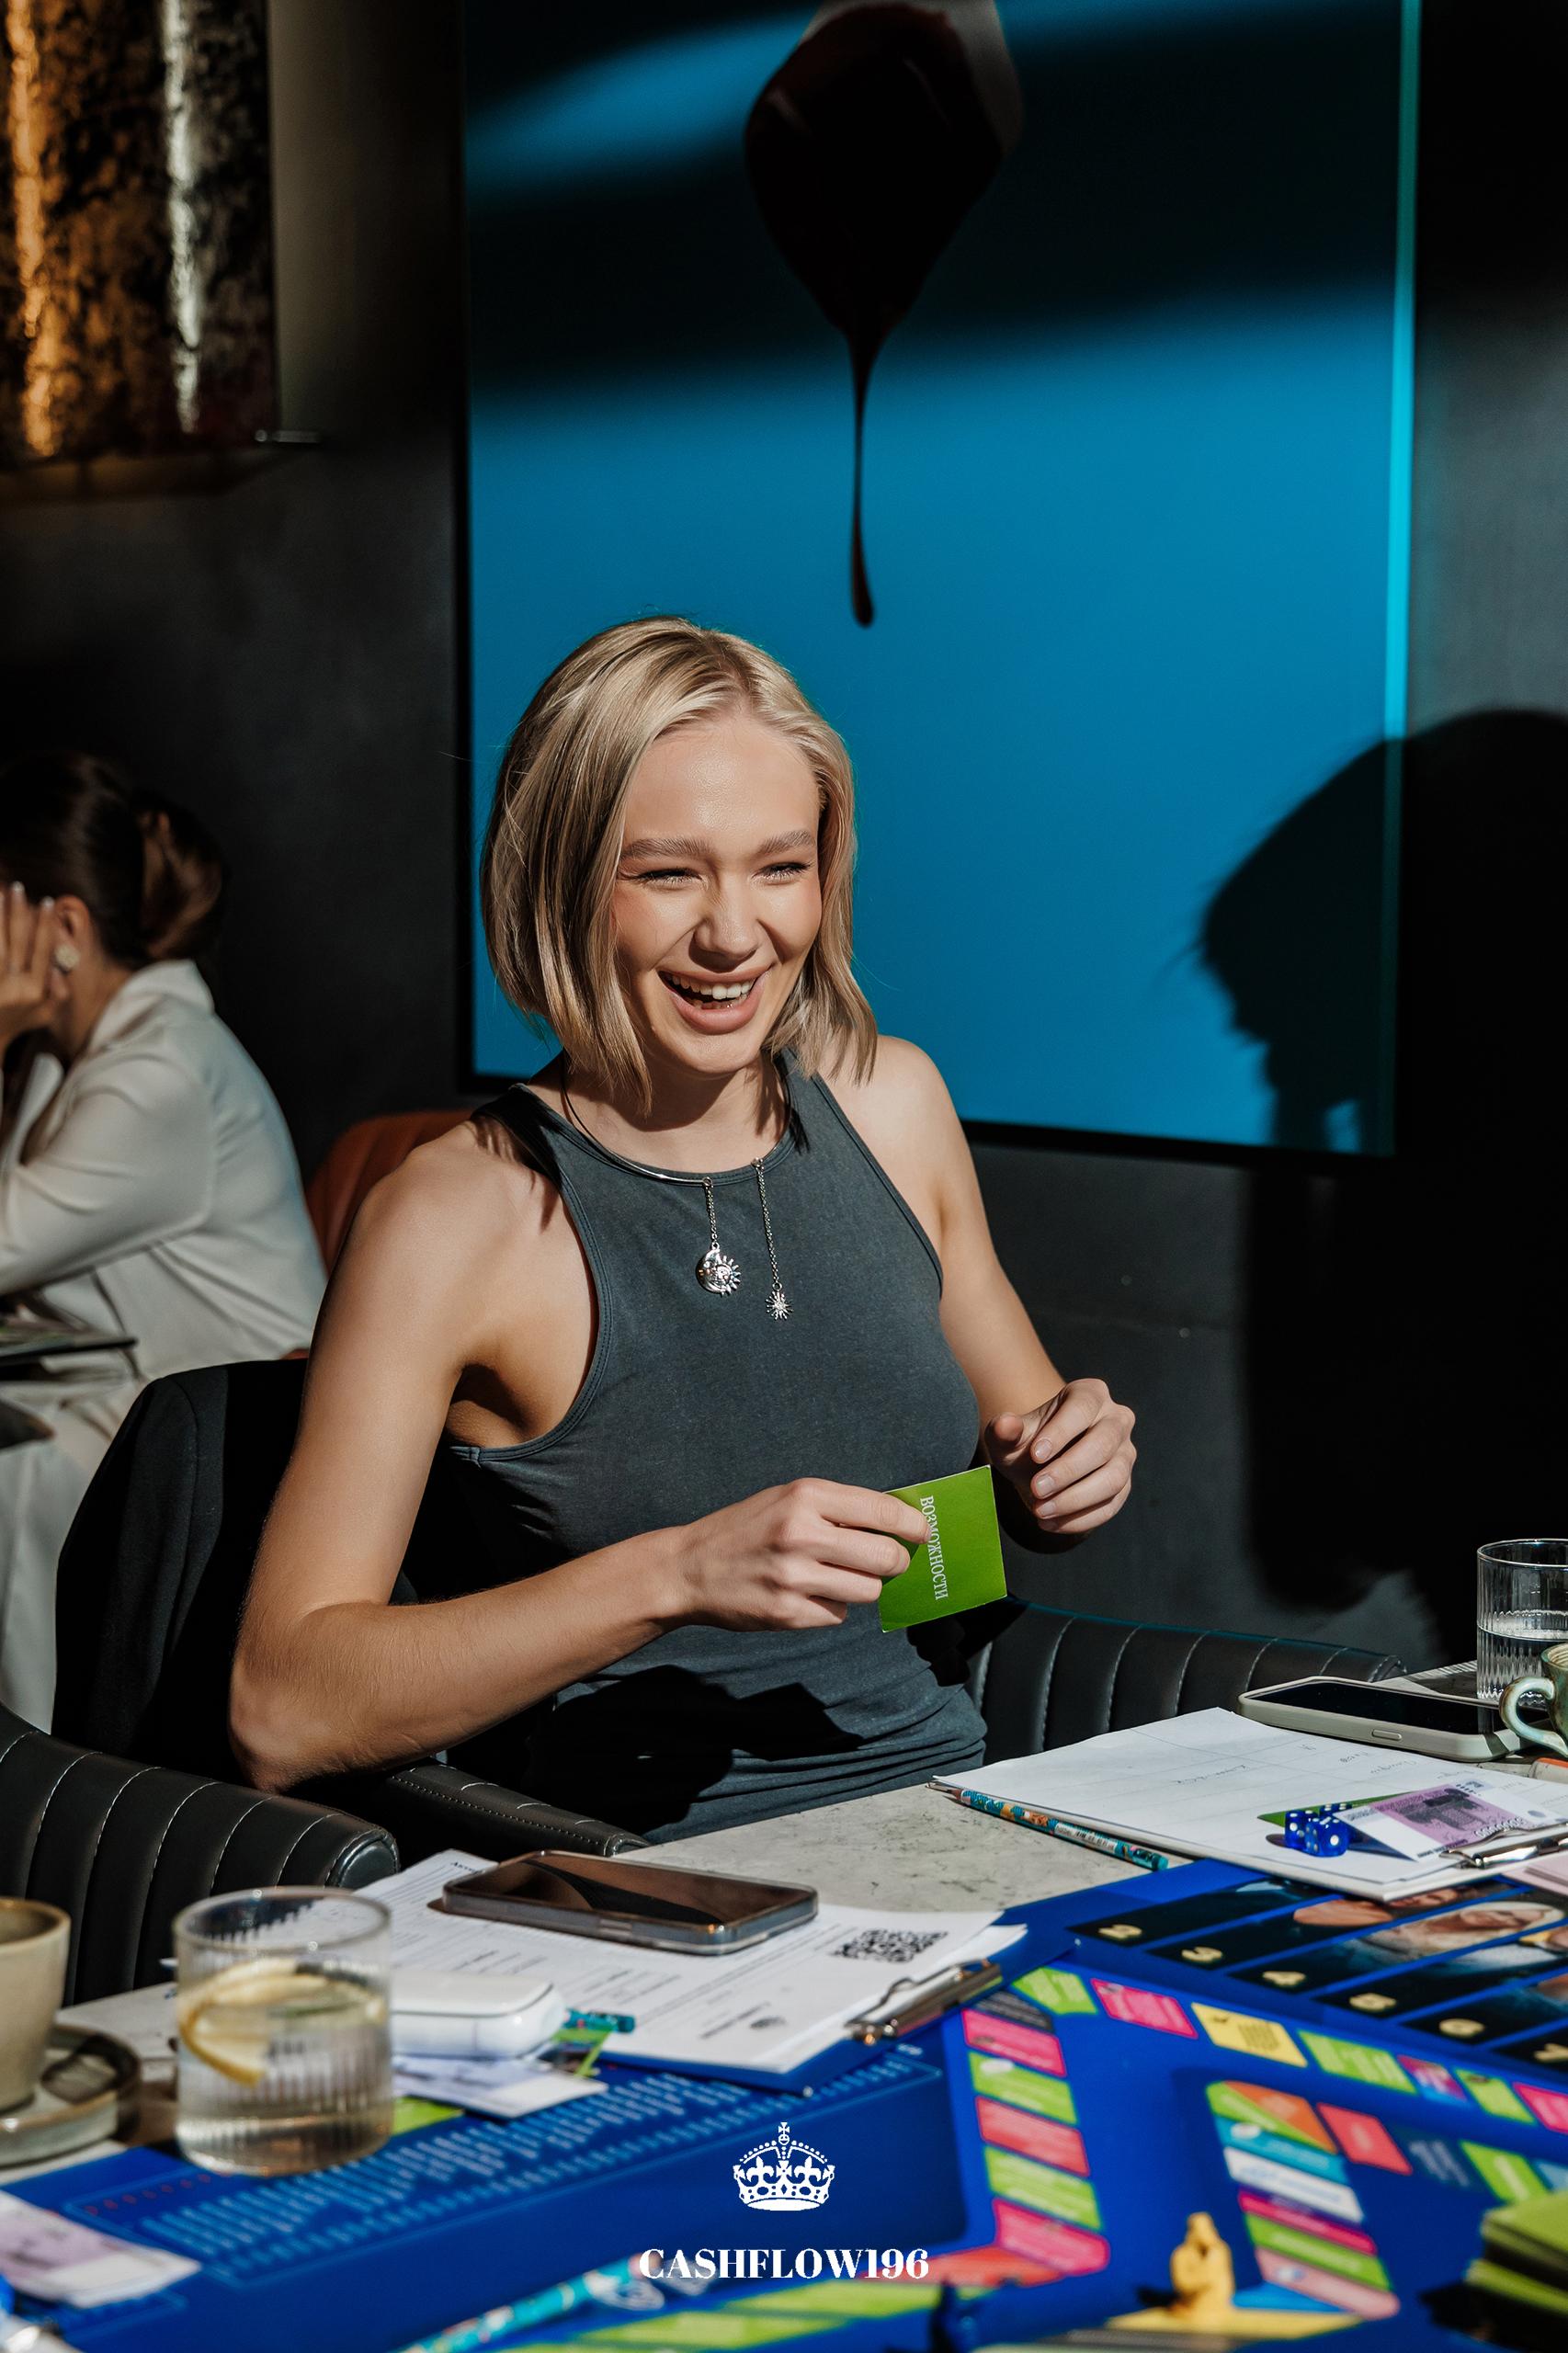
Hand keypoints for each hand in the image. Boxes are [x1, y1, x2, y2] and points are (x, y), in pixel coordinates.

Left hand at [0, 883, 63, 1050]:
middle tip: (18, 888)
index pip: (43, 950)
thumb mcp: (45, 1015)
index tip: (47, 902)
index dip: (45, 925)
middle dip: (18, 912)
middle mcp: (16, 987)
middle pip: (18, 941)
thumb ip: (59, 994)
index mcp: (35, 991)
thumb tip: (59, 970)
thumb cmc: (17, 1023)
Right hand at [673, 1478, 929, 1631]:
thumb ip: (837, 1508)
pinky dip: (831, 1608)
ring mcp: (795, 1577)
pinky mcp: (788, 1614)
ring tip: (836, 1577)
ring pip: (869, 1591)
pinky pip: (838, 1615)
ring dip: (862, 1587)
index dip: (913, 1526)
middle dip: (895, 1562)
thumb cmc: (745, 1529)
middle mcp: (802, 1533)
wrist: (687, 1568)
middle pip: (887, 1557)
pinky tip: (806, 1595)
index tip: (922, 1534)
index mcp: (806, 1496)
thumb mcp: (786, 1500)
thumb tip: (897, 1523)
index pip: (883, 1511)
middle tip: (889, 1562)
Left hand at [984, 1377, 1135, 1537]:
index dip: (1060, 1432)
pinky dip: (1080, 1519)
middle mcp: (1116, 1419)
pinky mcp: (1124, 1485)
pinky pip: (1111, 1505)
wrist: (1040, 1468)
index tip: (1035, 1455)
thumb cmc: (1027, 1443)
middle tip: (1037, 1489)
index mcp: (1090, 1394)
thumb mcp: (1009, 1436)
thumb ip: (1004, 1429)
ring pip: (1113, 1477)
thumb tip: (1005, 1425)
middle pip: (1102, 1444)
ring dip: (1076, 1499)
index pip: (1082, 1408)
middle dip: (1068, 1470)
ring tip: (1041, 1511)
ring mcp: (1125, 1453)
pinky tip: (1051, 1523)